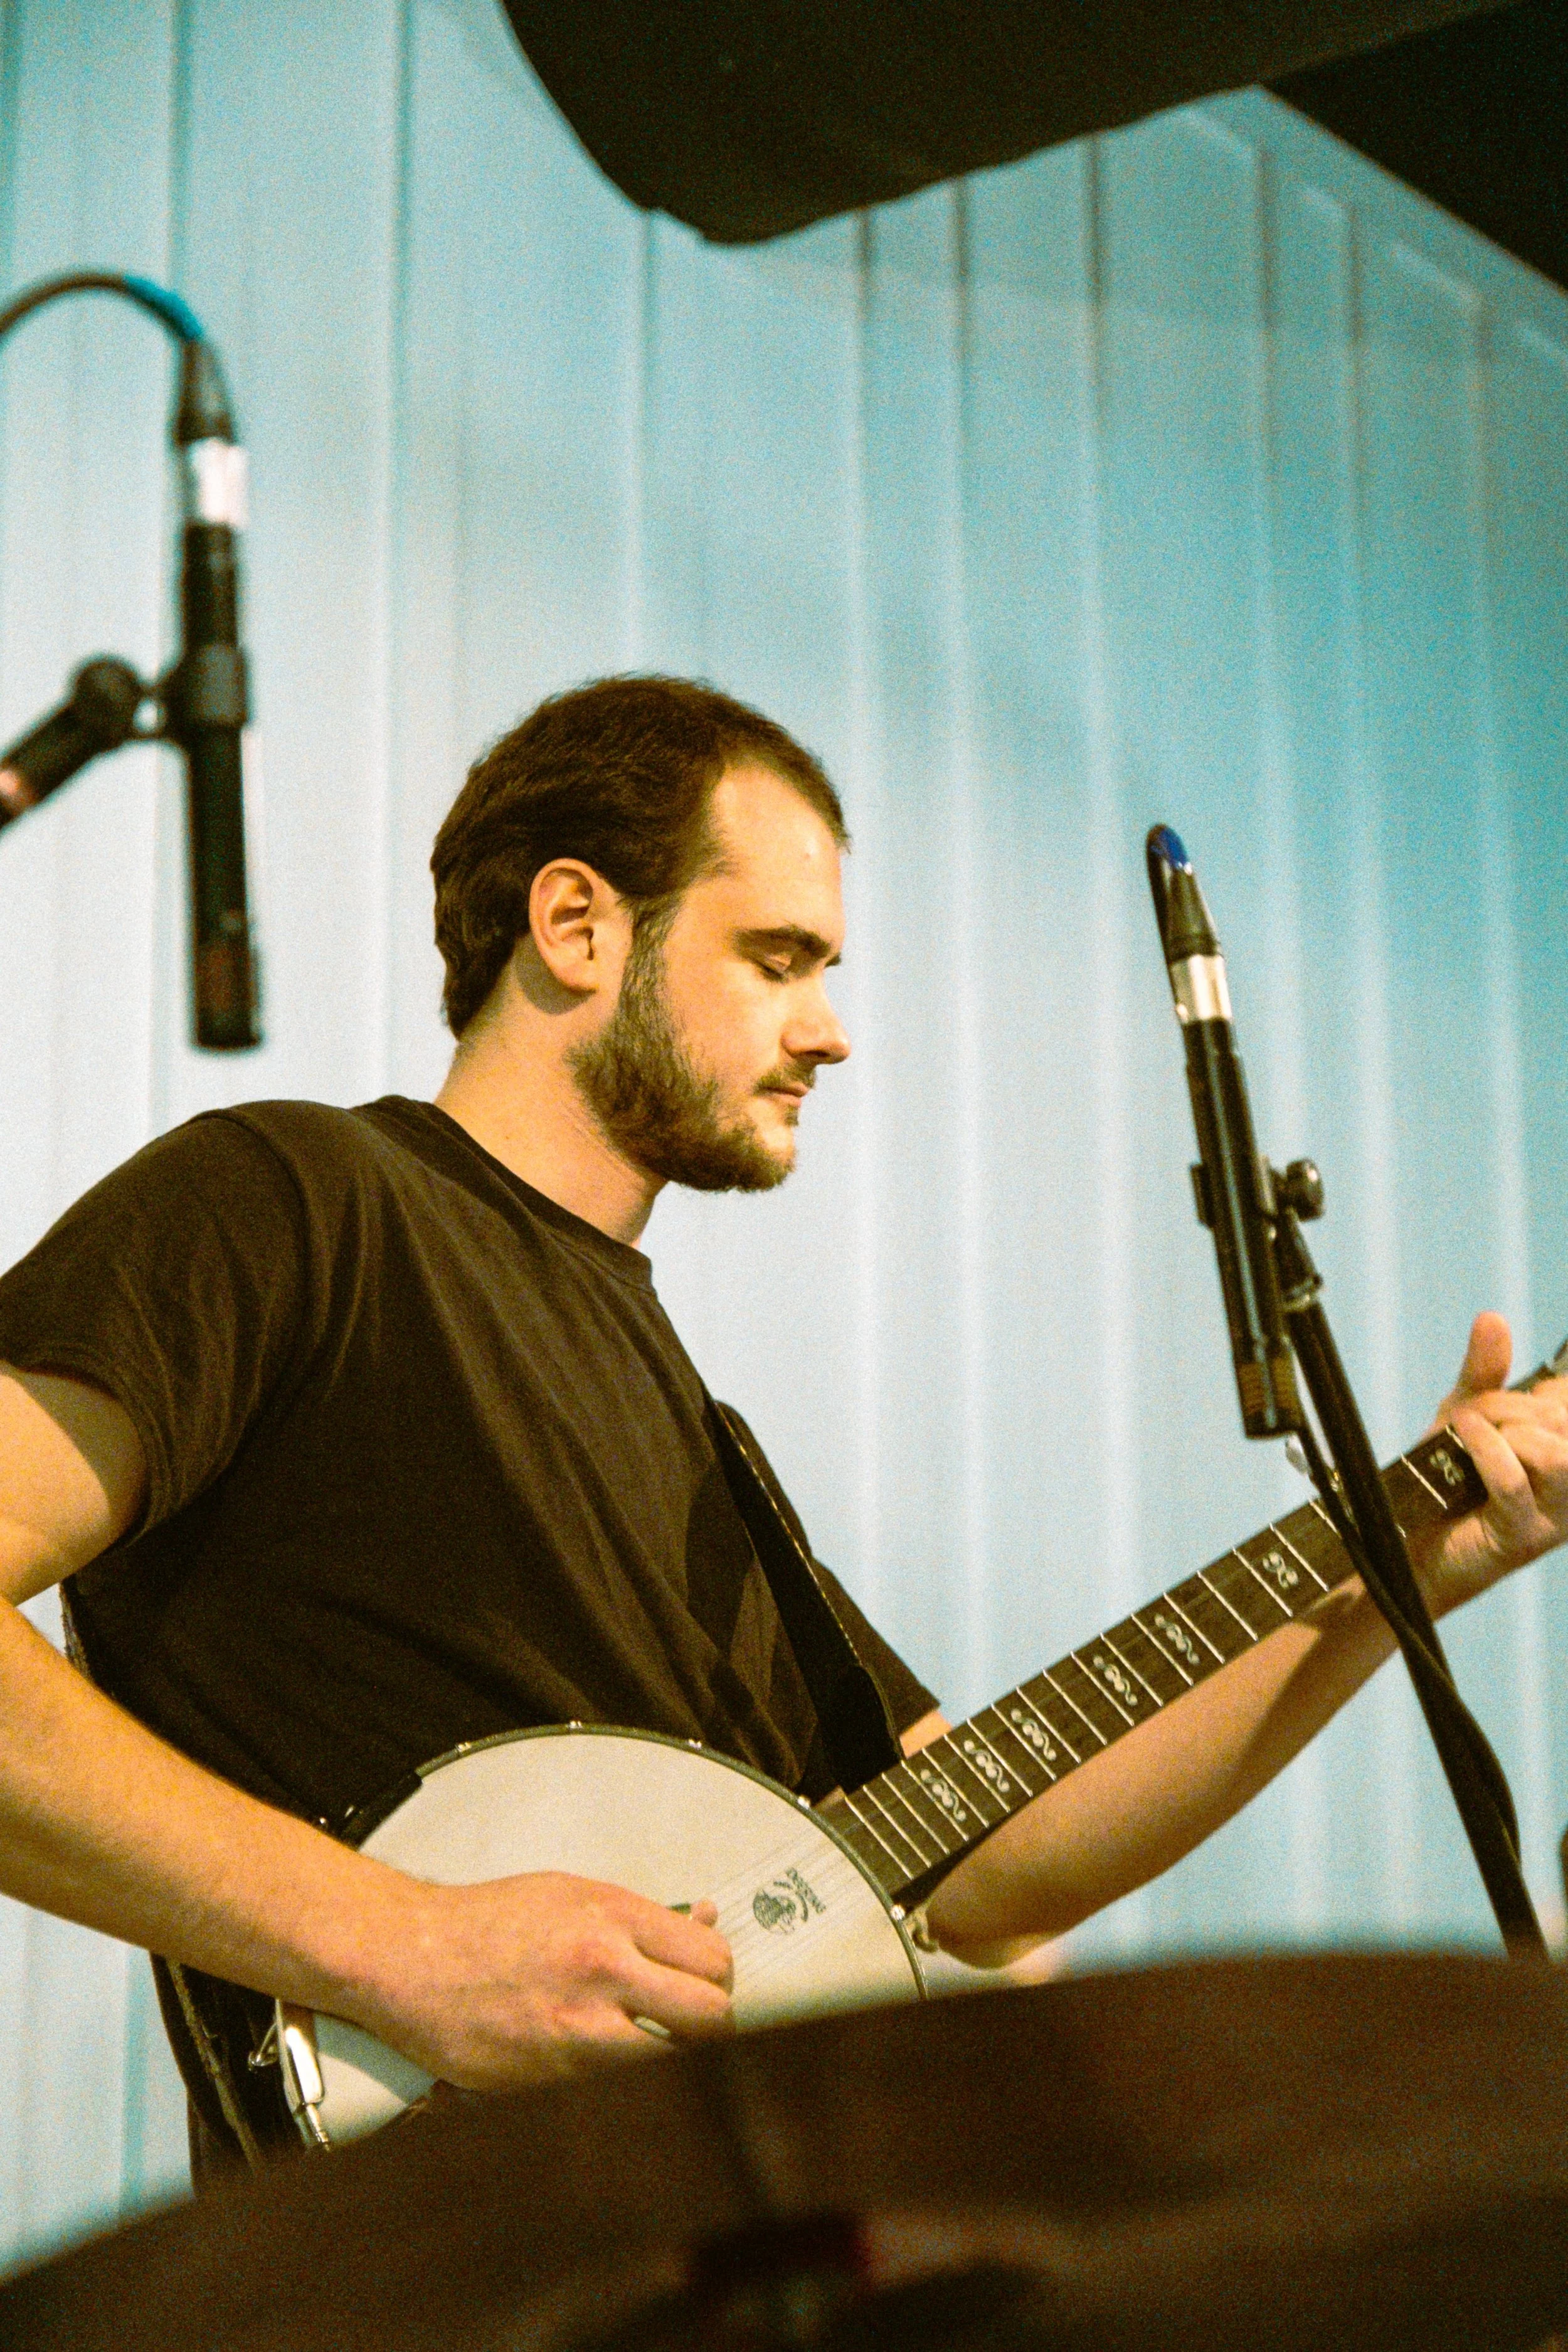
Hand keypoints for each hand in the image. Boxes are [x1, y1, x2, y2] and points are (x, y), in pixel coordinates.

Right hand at [357, 1869, 732, 2089]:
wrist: (408, 1957)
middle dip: (714, 2024)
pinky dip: (617, 2075)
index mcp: (612, 1919)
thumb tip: (705, 1922)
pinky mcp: (549, 2078)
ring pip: (670, 2062)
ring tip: (648, 2038)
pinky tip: (598, 2053)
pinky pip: (613, 2085)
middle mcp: (602, 1972)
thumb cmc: (488, 1922)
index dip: (720, 1977)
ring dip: (669, 2056)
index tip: (711, 1981)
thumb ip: (642, 1917)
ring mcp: (577, 2031)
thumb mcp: (573, 1894)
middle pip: (710, 2017)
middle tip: (697, 2021)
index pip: (713, 1960)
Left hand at [1414, 1313, 1567, 1614]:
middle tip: (1473, 1413)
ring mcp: (1553, 1517)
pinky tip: (1461, 1435)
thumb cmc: (1444, 1481)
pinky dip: (1486, 1448)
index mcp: (1567, 1455)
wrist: (1411, 1544)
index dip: (1547, 1390)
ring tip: (1468, 1432)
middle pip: (1566, 1424)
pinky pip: (1515, 1481)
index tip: (1509, 1397)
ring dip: (1505, 1427)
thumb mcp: (1463, 1416)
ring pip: (1558, 1454)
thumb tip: (1493, 1319)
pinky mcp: (1521, 1538)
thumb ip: (1484, 1374)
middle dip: (1512, 1404)